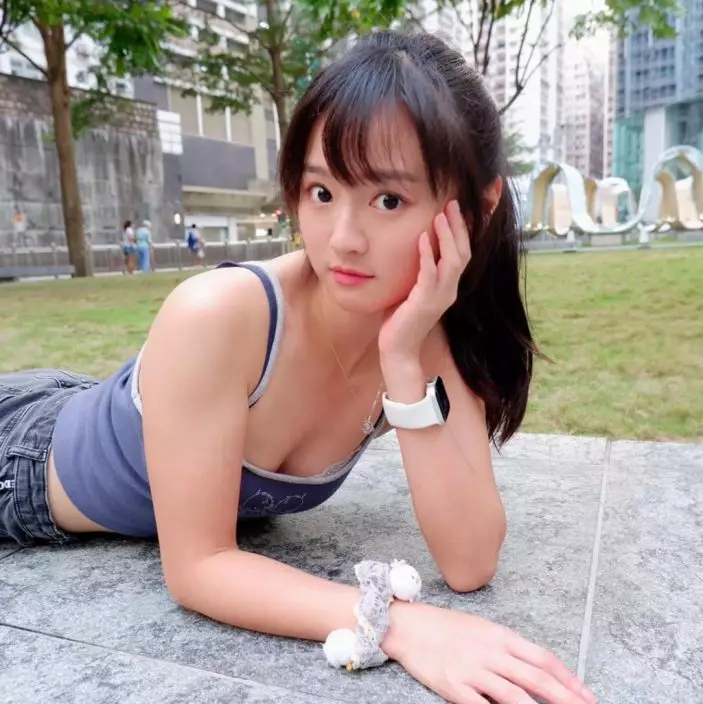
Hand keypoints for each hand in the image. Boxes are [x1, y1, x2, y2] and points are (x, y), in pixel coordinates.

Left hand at [378, 200, 469, 360]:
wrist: (398, 349)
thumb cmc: (401, 319)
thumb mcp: (412, 289)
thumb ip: (417, 271)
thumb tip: (413, 246)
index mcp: (448, 287)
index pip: (463, 254)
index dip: (463, 231)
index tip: (457, 208)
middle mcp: (449, 291)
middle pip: (463, 253)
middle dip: (459, 227)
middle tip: (452, 203)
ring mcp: (439, 297)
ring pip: (453, 261)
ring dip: (447, 236)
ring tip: (441, 215)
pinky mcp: (424, 303)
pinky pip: (430, 275)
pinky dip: (427, 255)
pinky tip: (423, 238)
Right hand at [384, 603, 595, 703]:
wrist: (408, 626)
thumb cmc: (445, 627)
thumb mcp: (482, 630)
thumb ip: (507, 649)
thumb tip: (534, 670)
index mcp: (500, 636)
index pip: (542, 659)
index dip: (568, 679)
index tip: (586, 695)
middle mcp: (491, 652)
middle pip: (536, 679)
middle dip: (566, 699)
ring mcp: (473, 670)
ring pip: (516, 697)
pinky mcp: (454, 687)